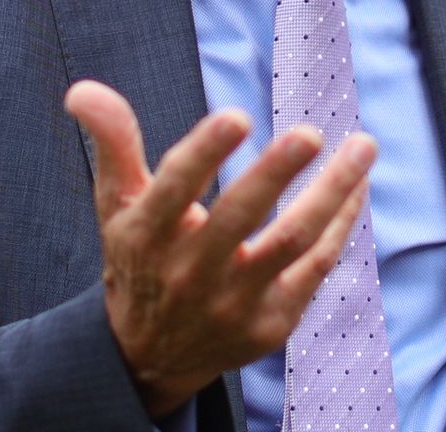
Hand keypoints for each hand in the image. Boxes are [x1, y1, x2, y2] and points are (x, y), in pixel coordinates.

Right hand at [64, 80, 374, 416]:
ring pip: (292, 241)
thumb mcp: (117, 205)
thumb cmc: (141, 258)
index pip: (174, 190)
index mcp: (147, 235)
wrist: (152, 355)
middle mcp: (189, 272)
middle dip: (275, 174)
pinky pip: (316, 265)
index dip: (205, 153)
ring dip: (332, 192)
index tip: (237, 116)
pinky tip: (357, 183)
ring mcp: (234, 301)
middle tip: (309, 133)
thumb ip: (112, 143)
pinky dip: (341, 222)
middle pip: (238, 219)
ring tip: (363, 146)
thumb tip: (83, 90)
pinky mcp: (272, 322)